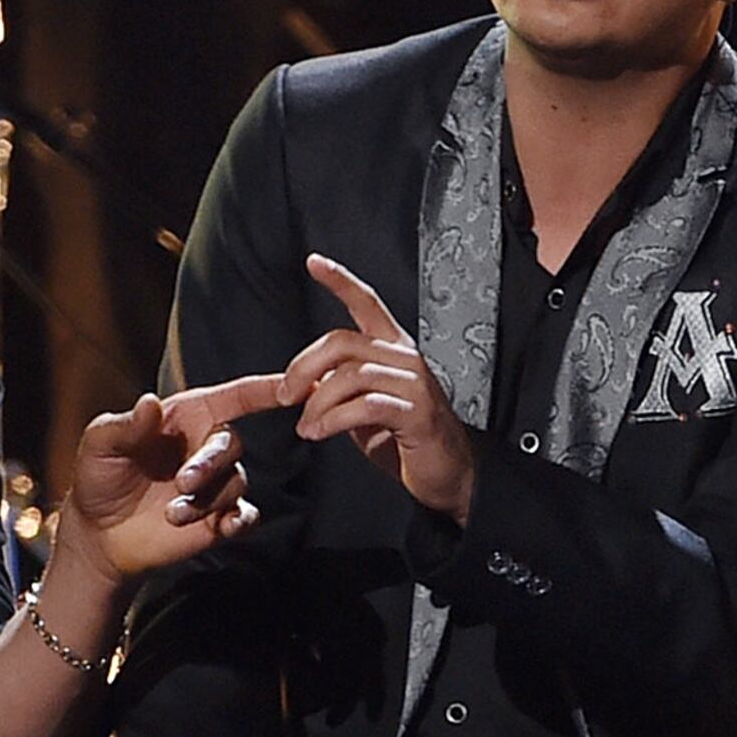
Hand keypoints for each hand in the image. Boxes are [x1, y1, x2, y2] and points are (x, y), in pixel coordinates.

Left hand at [59, 374, 281, 581]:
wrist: (100, 534)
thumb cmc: (99, 477)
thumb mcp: (99, 444)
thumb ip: (125, 425)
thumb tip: (150, 404)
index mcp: (187, 417)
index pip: (235, 397)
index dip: (266, 389)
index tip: (295, 385)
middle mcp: (207, 447)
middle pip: (231, 443)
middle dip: (210, 463)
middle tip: (182, 483)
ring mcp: (215, 484)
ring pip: (235, 483)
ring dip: (206, 500)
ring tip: (172, 515)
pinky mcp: (219, 519)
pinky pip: (247, 516)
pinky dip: (241, 520)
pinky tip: (225, 526)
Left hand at [290, 256, 476, 523]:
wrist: (450, 474)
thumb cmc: (408, 439)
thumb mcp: (363, 407)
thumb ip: (335, 388)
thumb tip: (295, 385)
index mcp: (394, 350)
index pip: (366, 303)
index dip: (340, 281)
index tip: (314, 262)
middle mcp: (405, 358)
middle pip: (342, 342)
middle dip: (303, 367)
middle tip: (286, 395)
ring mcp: (414, 383)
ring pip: (349, 376)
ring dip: (317, 403)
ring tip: (307, 427)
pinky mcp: (417, 412)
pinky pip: (365, 406)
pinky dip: (333, 420)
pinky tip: (320, 432)